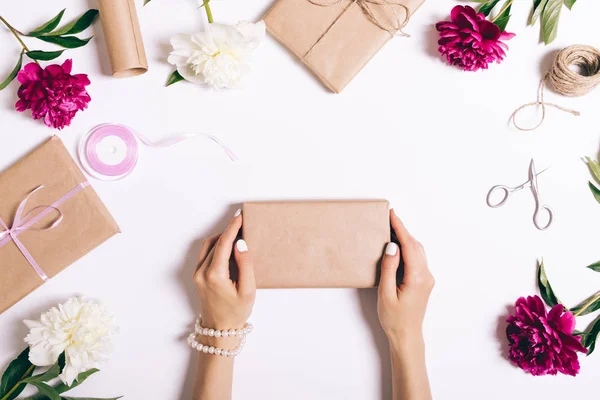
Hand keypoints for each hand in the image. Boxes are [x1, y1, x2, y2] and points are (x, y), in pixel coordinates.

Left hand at [194, 210, 255, 331]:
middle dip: (228, 232)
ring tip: (236, 235)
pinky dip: (216, 247)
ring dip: (221, 238)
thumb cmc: (236, 312)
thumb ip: (245, 264)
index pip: (223, 244)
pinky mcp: (197, 276)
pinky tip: (228, 248)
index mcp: (214, 275)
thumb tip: (241, 243)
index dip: (232, 228)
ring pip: (207, 247)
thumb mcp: (248, 290)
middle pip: (214, 243)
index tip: (239, 217)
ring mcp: (197, 274)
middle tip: (242, 224)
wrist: (219, 330)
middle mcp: (202, 273)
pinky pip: (205, 254)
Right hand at [378, 209, 433, 344]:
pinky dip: (407, 248)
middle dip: (403, 230)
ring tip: (391, 228)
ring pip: (417, 251)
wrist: (406, 336)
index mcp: (417, 277)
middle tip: (389, 218)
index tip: (392, 214)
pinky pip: (416, 259)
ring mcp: (427, 278)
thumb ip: (388, 268)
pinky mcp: (424, 281)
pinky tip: (397, 246)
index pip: (409, 246)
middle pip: (415, 246)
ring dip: (405, 239)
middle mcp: (426, 275)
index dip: (400, 228)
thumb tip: (392, 246)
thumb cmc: (394, 319)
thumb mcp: (386, 294)